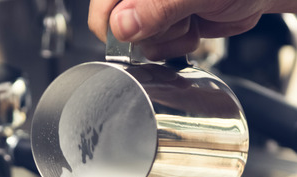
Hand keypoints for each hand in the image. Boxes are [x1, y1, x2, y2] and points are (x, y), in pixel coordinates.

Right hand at [88, 0, 296, 59]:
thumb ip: (156, 7)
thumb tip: (122, 25)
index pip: (101, 12)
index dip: (117, 29)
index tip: (141, 34)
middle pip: (119, 31)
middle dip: (151, 35)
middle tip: (180, 22)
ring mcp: (152, 10)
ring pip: (140, 44)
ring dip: (169, 42)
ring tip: (192, 22)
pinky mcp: (168, 25)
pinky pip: (159, 49)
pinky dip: (179, 46)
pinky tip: (195, 29)